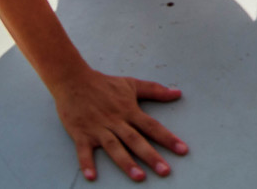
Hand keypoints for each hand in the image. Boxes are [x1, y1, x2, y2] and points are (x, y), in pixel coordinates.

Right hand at [51, 67, 187, 181]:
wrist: (74, 80)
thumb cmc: (104, 84)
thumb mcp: (131, 84)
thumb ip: (154, 90)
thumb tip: (178, 93)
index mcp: (129, 111)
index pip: (152, 126)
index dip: (168, 138)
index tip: (183, 150)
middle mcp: (116, 121)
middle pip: (136, 140)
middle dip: (151, 156)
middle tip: (165, 171)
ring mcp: (98, 128)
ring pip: (115, 147)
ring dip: (127, 162)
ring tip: (139, 177)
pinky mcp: (81, 134)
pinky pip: (83, 151)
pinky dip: (86, 163)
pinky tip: (91, 176)